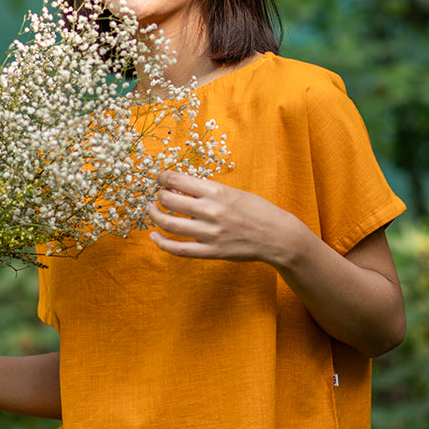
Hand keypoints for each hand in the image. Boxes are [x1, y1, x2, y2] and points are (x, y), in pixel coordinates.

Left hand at [146, 170, 293, 264]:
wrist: (277, 236)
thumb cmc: (257, 211)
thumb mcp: (234, 192)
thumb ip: (208, 191)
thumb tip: (180, 189)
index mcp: (218, 192)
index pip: (179, 180)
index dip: (163, 177)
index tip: (159, 177)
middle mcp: (212, 212)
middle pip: (171, 201)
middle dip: (160, 195)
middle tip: (158, 194)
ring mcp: (211, 234)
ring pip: (170, 224)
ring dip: (156, 215)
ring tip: (151, 210)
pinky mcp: (212, 251)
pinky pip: (179, 249)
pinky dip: (162, 243)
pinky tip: (154, 236)